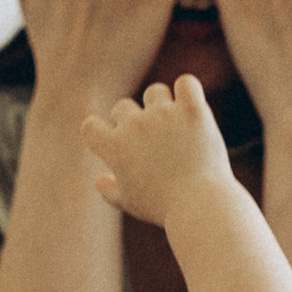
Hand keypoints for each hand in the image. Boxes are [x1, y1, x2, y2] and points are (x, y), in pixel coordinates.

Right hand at [83, 75, 238, 228]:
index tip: (116, 145)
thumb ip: (110, 191)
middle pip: (123, 107)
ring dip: (161, 105)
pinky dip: (188, 92)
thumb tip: (99, 180)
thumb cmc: (164, 208)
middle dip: (134, 122)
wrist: (201, 206)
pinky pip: (186, 83)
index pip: (90, 126)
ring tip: (176, 126)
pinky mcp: (192, 111)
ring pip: (155, 91)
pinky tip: (191, 108)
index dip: (100, 133)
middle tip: (155, 144)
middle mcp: (135, 126)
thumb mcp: (131, 203)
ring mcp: (164, 115)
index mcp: (114, 147)